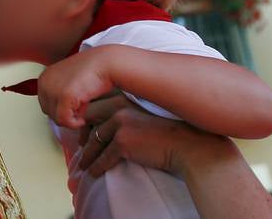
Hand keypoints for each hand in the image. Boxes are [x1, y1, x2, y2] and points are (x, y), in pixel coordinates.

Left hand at [37, 46, 120, 129]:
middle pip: (49, 112)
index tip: (74, 107)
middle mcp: (45, 83)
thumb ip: (59, 95)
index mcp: (44, 78)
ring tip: (82, 109)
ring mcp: (53, 89)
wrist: (105, 63)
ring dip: (71, 119)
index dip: (61, 109)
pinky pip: (65, 120)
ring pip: (56, 118)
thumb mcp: (68, 82)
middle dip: (65, 114)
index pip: (46, 104)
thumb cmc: (92, 72)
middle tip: (80, 108)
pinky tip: (83, 119)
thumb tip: (59, 116)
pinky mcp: (64, 96)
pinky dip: (75, 124)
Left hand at [80, 95, 271, 217]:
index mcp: (124, 98)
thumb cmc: (170, 135)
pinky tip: (93, 173)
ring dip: (86, 156)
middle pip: (88, 121)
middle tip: (80, 150)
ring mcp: (120, 124)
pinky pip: (103, 157)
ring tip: (82, 165)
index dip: (86, 122)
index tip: (85, 134)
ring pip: (94, 142)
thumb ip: (125, 117)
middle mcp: (119, 107)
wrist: (191, 147)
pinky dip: (96, 167)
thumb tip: (106, 128)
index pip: (94, 106)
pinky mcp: (123, 142)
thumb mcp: (144, 118)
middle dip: (82, 137)